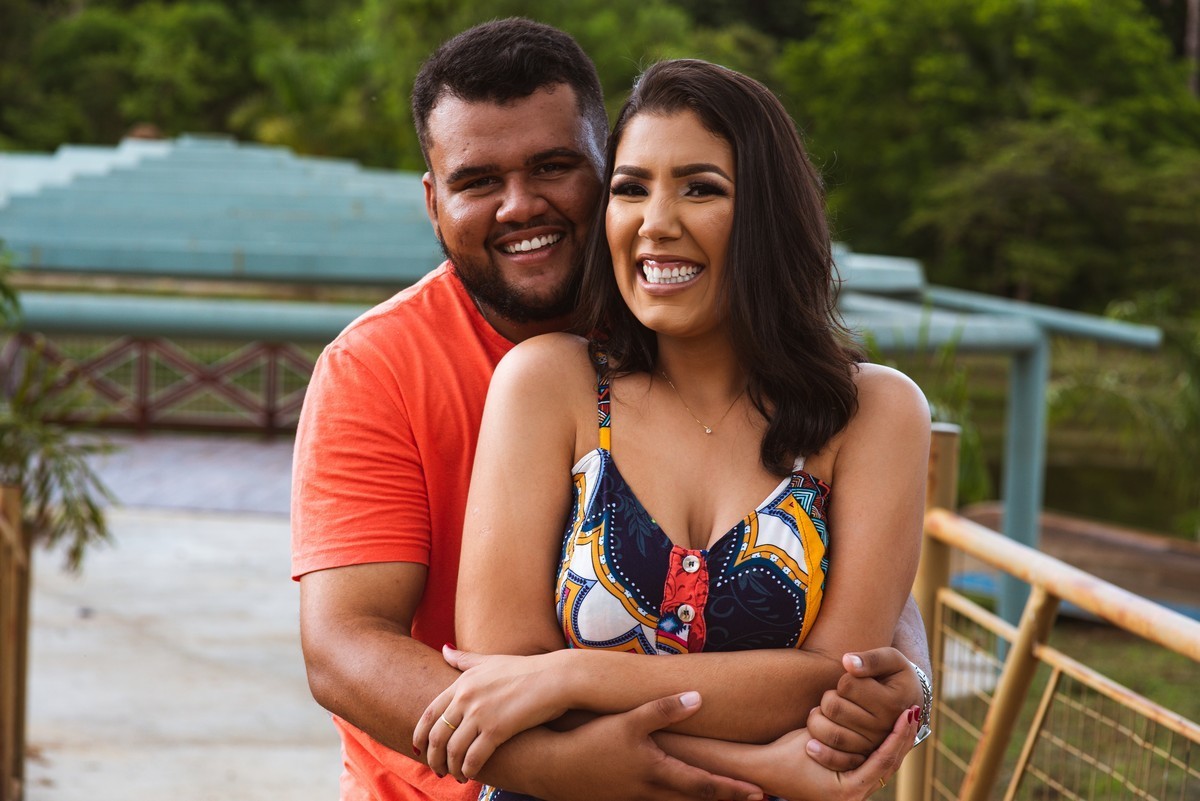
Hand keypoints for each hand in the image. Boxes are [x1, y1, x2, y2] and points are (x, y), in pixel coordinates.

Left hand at [414, 646, 571, 779]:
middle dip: (433, 757)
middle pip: (437, 735)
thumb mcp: (490, 660)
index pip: (429, 712)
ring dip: (450, 767)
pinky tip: (470, 774)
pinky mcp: (497, 729)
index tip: (418, 748)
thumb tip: (444, 649)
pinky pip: (473, 757)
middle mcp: (467, 697)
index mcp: (463, 682)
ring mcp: (481, 713)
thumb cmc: (526, 669)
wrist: (555, 678)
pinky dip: (468, 769)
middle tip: (437, 769)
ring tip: (455, 776)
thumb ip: (464, 659)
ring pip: (452, 750)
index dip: (420, 734)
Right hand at [541, 692, 765, 800]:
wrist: (551, 768)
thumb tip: (698, 698)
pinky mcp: (624, 797)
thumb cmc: (590, 742)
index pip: (704, 786)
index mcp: (657, 774)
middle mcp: (651, 792)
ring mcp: (637, 798)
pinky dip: (679, 798)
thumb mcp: (627, 722)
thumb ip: (662, 709)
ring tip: (725, 797)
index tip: (758, 792)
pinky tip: (682, 791)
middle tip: (757, 799)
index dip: (732, 789)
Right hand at [763, 705, 919, 799]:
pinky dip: (881, 747)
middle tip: (914, 712)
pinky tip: (889, 731)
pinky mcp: (847, 786)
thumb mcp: (814, 739)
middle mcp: (855, 798)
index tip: (908, 713)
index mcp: (849, 792)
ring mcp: (852, 795)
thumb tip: (877, 719)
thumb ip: (845, 735)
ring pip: (883, 766)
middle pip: (889, 765)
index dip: (897, 735)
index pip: (883, 760)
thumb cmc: (785, 753)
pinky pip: (872, 766)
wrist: (763, 770)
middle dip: (902, 738)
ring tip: (908, 719)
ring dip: (895, 742)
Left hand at [805, 648, 921, 769]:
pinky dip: (819, 747)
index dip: (844, 679)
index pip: (847, 684)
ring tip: (825, 710)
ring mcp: (873, 746)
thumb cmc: (894, 675)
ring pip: (830, 731)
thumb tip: (847, 662)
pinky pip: (834, 757)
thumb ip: (871, 659)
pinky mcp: (862, 758)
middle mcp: (884, 728)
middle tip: (835, 695)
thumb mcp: (892, 659)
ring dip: (819, 718)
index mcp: (891, 703)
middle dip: (828, 697)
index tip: (851, 680)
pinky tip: (814, 735)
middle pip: (835, 707)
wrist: (905, 703)